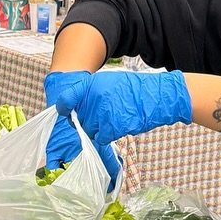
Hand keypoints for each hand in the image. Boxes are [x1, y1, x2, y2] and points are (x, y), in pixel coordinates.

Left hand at [44, 68, 191, 178]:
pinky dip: (106, 135)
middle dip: (85, 121)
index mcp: (92, 84)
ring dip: (97, 129)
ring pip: (89, 130)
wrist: (156, 97)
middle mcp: (94, 98)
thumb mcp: (108, 82)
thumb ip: (90, 93)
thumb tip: (73, 108)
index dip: (64, 108)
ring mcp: (102, 113)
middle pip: (78, 118)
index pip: (67, 98)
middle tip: (99, 117)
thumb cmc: (133, 90)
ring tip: (112, 119)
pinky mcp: (112, 127)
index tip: (65, 112)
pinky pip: (101, 137)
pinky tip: (117, 126)